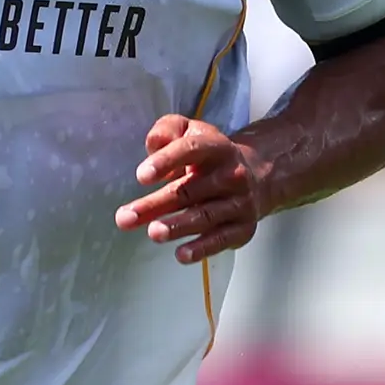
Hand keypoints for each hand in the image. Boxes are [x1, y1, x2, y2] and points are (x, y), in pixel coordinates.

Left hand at [117, 114, 265, 262]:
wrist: (257, 178)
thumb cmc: (209, 157)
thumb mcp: (190, 133)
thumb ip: (168, 130)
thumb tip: (154, 144)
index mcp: (216, 147)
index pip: (191, 149)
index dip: (166, 161)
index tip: (141, 177)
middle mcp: (232, 174)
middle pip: (189, 190)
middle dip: (156, 205)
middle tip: (126, 217)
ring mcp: (239, 203)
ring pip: (204, 216)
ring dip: (177, 226)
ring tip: (153, 232)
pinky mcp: (243, 228)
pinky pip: (221, 240)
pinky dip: (202, 249)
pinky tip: (181, 254)